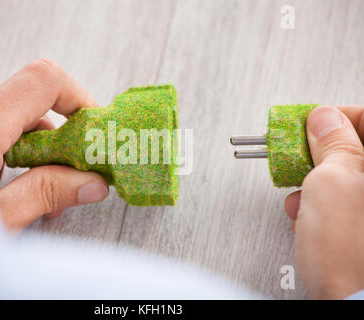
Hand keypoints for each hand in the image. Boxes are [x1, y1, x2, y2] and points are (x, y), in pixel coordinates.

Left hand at [0, 59, 108, 230]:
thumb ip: (47, 194)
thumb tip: (93, 182)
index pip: (43, 80)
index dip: (79, 98)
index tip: (93, 129)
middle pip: (30, 104)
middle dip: (59, 141)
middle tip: (69, 181)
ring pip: (10, 116)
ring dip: (34, 150)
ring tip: (36, 194)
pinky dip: (9, 149)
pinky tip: (10, 184)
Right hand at [285, 105, 363, 298]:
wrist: (350, 304)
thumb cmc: (351, 251)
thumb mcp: (331, 181)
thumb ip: (330, 142)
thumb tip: (323, 119)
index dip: (336, 117)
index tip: (310, 124)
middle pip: (353, 148)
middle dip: (319, 155)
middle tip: (298, 159)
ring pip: (343, 175)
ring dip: (313, 183)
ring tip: (299, 198)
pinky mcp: (361, 225)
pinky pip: (341, 200)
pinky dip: (319, 204)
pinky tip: (305, 218)